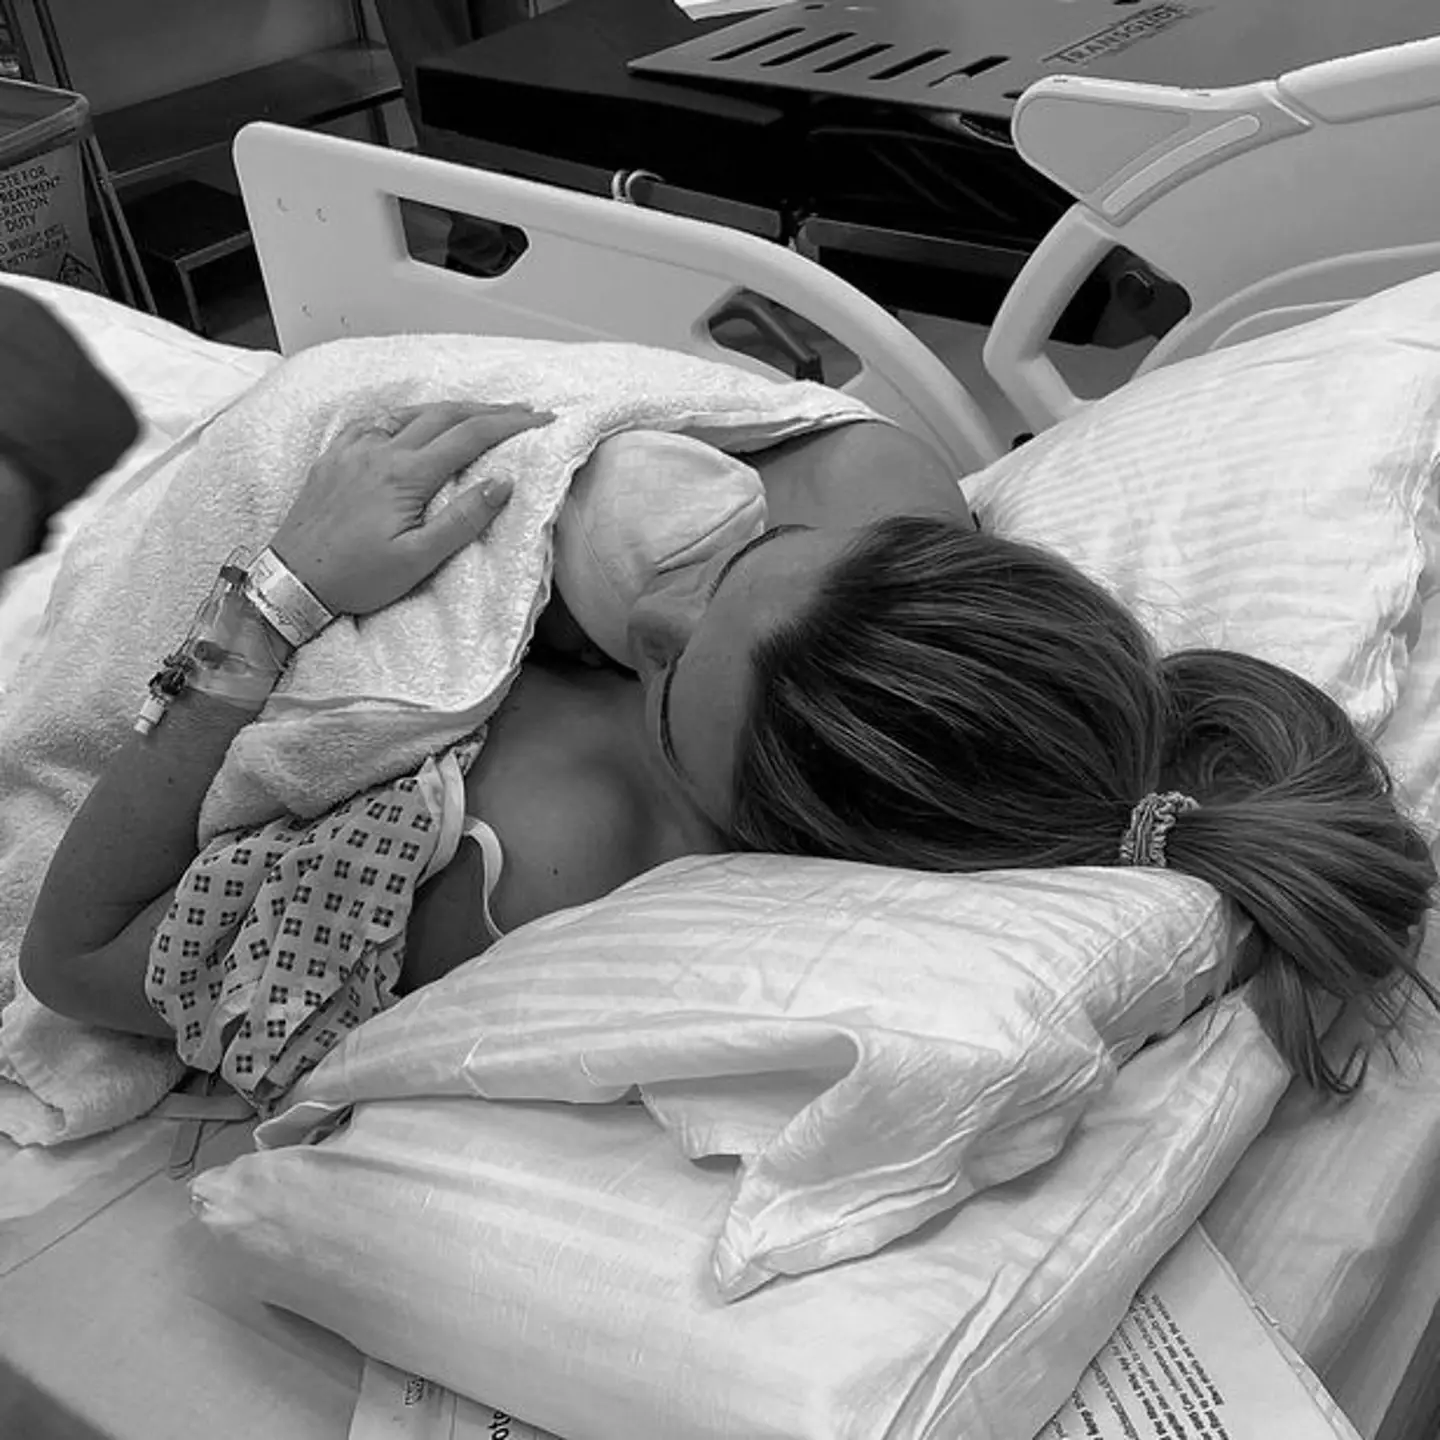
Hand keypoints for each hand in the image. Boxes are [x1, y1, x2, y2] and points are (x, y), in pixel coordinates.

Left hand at [268, 401, 549, 616]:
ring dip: (450, 408)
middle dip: (488, 409)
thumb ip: (462, 519)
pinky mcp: (333, 458)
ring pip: (409, 412)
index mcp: (404, 475)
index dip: (510, 424)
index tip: (541, 418)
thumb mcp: (417, 560)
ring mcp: (353, 450)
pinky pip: (373, 422)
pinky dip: (404, 415)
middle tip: (523, 409)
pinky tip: (412, 421)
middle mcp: (379, 451)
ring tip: (478, 411)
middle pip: (444, 415)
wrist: (290, 581)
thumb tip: (502, 482)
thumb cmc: (356, 578)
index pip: (469, 436)